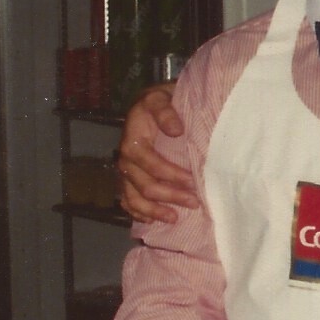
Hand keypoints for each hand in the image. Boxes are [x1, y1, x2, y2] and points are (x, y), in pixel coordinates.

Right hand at [117, 83, 194, 223]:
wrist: (147, 104)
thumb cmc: (159, 102)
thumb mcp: (160, 98)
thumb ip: (165, 111)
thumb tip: (176, 130)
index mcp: (133, 140)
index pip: (149, 163)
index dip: (171, 174)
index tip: (193, 181)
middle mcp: (125, 159)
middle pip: (144, 184)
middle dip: (169, 196)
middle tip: (194, 202)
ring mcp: (124, 172)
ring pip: (134, 197)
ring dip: (154, 211)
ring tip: (174, 218)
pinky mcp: (126, 179)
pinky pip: (127, 201)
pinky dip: (138, 213)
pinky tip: (152, 221)